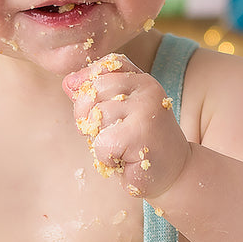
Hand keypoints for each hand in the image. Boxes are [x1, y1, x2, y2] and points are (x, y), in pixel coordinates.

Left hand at [62, 54, 190, 198]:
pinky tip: (124, 160)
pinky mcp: (140, 134)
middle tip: (107, 134)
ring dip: (99, 140)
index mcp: (141, 79)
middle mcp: (146, 88)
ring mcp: (145, 109)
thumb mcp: (118, 112)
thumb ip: (95, 94)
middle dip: (87, 115)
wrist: (174, 173)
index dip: (89, 87)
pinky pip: (101, 142)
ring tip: (121, 148)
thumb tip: (68, 82)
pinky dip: (105, 157)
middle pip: (93, 90)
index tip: (98, 110)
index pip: (102, 67)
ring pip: (96, 117)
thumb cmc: (139, 143)